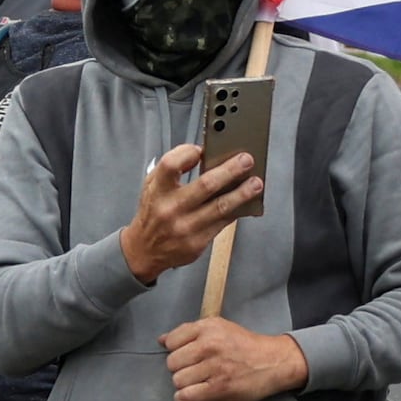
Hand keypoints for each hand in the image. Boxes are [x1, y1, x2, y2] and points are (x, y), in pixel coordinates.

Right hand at [117, 144, 263, 281]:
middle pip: (205, 185)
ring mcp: (185, 227)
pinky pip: (223, 223)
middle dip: (230, 171)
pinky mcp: (197, 243)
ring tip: (256, 183)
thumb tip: (204, 155)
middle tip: (246, 160)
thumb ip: (173, 168)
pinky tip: (247, 202)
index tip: (203, 149)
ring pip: (220, 207)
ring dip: (242, 193)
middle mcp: (170, 209)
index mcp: (157, 190)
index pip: (171, 164)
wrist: (144, 250)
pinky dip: (237, 210)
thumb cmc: (154, 212)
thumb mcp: (153, 185)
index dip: (188, 153)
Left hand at [160, 319, 308, 400]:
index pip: (172, 341)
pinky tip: (193, 396)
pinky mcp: (220, 387)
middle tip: (194, 372)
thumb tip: (161, 340)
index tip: (187, 356)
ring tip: (198, 383)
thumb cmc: (245, 346)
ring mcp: (215, 366)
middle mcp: (209, 344)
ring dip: (185, 385)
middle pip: (172, 363)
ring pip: (178, 380)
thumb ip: (190, 333)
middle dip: (180, 369)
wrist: (273, 361)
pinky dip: (186, 399)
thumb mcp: (219, 328)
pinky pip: (187, 396)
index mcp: (208, 327)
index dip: (176, 351)